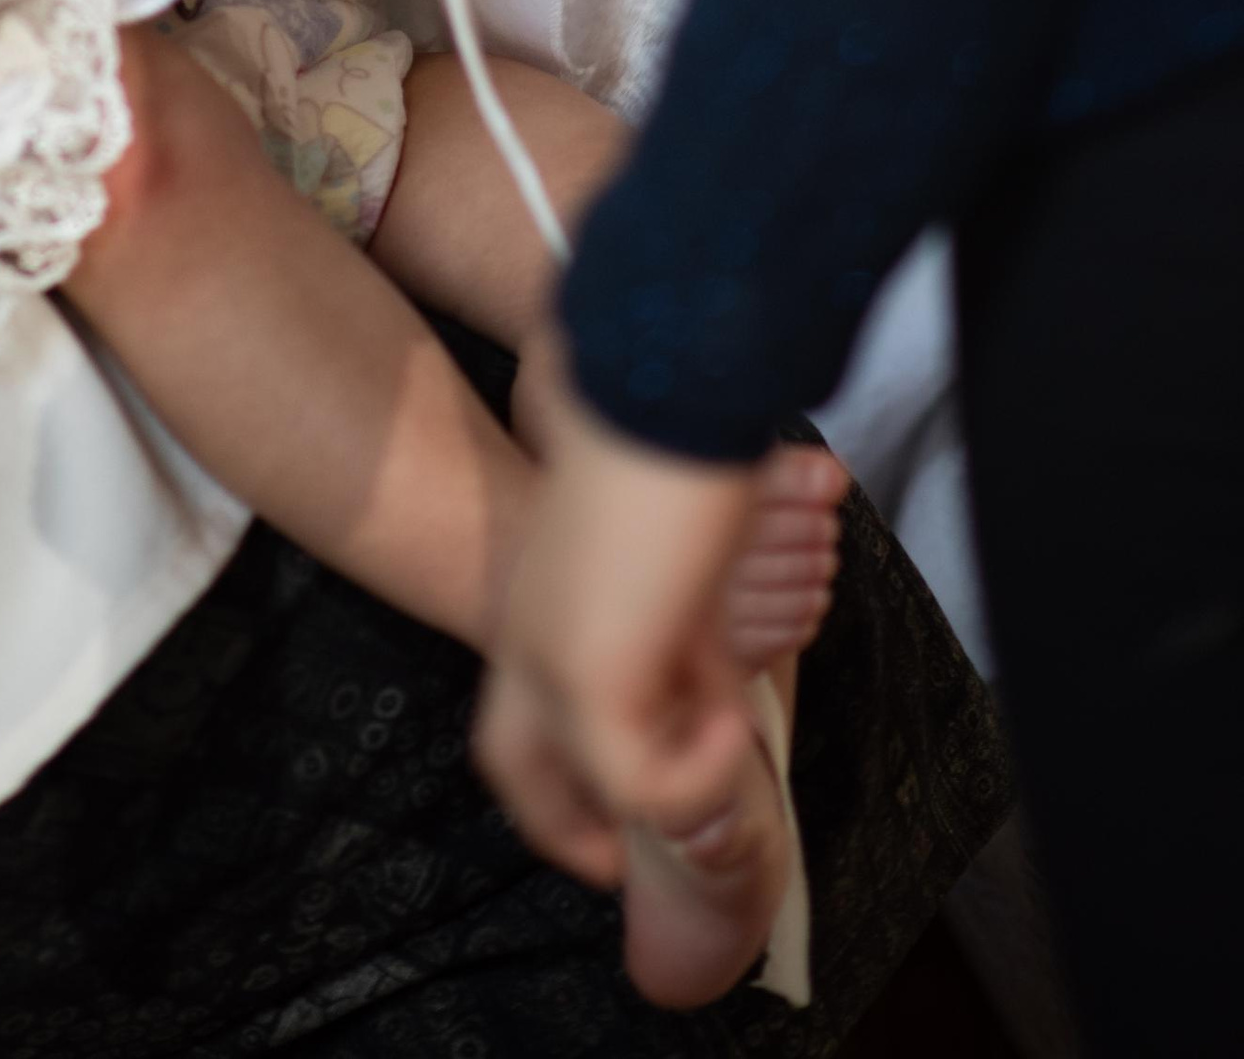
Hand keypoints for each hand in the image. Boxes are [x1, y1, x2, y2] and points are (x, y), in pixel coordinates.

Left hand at [475, 335, 759, 883]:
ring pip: (583, 779)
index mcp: (543, 591)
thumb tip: (709, 698)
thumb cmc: (681, 442)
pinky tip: (735, 718)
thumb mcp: (676, 561)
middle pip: (508, 764)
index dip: (563, 771)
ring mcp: (549, 651)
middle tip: (617, 863)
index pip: (520, 705)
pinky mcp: (591, 671)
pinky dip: (693, 774)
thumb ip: (676, 632)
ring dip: (667, 786)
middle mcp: (526, 625)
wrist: (664, 381)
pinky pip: (637, 781)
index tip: (636, 801)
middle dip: (563, 826)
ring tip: (728, 736)